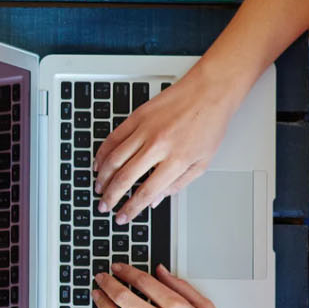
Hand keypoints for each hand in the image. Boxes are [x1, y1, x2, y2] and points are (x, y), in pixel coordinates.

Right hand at [91, 70, 238, 224]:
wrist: (209, 91)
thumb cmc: (209, 124)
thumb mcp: (203, 162)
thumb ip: (178, 184)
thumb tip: (156, 199)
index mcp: (177, 159)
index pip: (147, 192)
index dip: (131, 208)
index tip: (123, 216)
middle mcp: (158, 146)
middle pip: (124, 178)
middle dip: (110, 197)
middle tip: (104, 206)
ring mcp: (144, 130)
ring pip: (114, 159)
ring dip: (103, 178)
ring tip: (99, 188)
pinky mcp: (136, 117)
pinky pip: (112, 139)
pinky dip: (102, 154)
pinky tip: (99, 164)